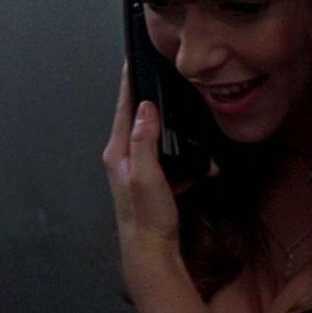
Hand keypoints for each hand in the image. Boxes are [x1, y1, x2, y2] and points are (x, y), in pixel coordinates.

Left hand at [102, 64, 191, 266]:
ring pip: (154, 139)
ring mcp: (135, 169)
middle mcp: (122, 157)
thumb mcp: (146, 174)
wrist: (151, 252)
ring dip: (171, 135)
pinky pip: (165, 160)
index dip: (129, 83)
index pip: (123, 107)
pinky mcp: (149, 181)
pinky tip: (193, 169)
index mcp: (118, 151)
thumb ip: (144, 140)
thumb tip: (147, 108)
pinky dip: (179, 160)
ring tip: (186, 131)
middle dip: (152, 102)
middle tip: (162, 82)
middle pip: (137, 119)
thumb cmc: (147, 217)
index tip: (132, 60)